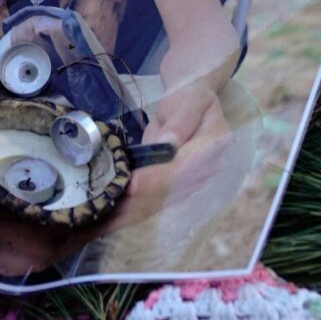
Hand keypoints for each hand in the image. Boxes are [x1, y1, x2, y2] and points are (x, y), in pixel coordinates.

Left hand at [110, 85, 231, 229]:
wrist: (192, 104)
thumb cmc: (188, 96)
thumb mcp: (187, 99)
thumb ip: (181, 121)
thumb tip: (171, 144)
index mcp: (214, 141)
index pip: (183, 165)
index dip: (157, 177)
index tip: (134, 185)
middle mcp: (209, 167)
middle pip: (172, 188)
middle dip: (140, 201)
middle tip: (110, 209)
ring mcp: (196, 180)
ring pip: (163, 201)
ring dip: (135, 212)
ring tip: (106, 222)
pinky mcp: (182, 187)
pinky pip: (158, 202)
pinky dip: (135, 211)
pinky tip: (113, 221)